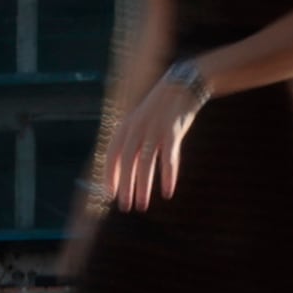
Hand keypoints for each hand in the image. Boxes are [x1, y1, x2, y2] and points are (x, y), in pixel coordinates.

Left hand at [96, 62, 206, 212]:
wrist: (182, 86)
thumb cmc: (160, 109)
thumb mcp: (140, 121)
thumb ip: (131, 140)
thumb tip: (124, 168)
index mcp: (126, 125)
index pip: (112, 153)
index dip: (110, 174)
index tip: (110, 194)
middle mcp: (137, 127)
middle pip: (127, 161)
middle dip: (125, 185)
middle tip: (125, 206)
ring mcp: (155, 128)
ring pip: (145, 162)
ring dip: (143, 186)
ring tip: (142, 205)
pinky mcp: (173, 131)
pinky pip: (168, 158)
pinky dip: (168, 176)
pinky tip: (167, 192)